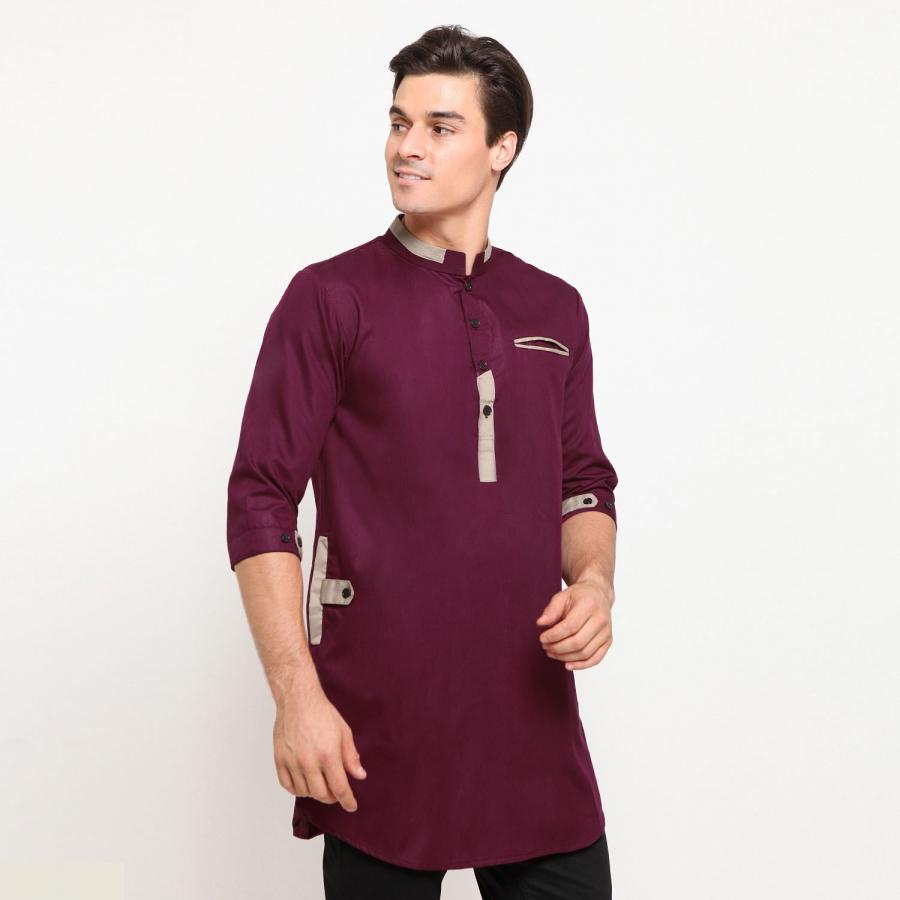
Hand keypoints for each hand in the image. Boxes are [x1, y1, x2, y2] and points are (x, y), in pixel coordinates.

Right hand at [273, 685, 366, 811]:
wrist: (298, 699)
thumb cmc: (321, 712)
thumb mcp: (344, 732)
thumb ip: (351, 756)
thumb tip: (359, 775)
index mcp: (328, 754)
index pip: (339, 788)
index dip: (347, 801)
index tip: (351, 806)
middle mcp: (309, 761)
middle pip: (321, 794)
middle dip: (332, 798)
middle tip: (336, 794)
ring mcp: (292, 762)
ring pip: (304, 792)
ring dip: (314, 793)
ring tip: (321, 784)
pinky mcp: (280, 759)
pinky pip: (287, 785)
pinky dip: (297, 789)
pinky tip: (304, 784)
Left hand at [536, 578, 614, 669]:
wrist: (597, 594)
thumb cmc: (579, 596)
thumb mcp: (562, 596)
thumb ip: (551, 610)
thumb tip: (540, 623)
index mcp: (589, 605)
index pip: (570, 626)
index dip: (554, 635)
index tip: (542, 638)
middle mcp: (601, 619)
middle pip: (578, 642)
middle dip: (558, 648)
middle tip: (546, 647)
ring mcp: (606, 632)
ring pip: (585, 653)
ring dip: (566, 657)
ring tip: (552, 653)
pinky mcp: (608, 641)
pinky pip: (596, 659)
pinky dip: (581, 665)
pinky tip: (568, 665)